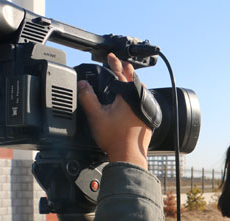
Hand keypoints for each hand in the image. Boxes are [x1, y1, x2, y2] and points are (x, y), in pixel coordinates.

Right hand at [77, 53, 151, 168]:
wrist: (129, 156)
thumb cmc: (115, 139)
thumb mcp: (96, 116)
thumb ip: (88, 98)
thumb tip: (82, 84)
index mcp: (127, 96)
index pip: (120, 73)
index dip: (114, 63)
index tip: (110, 56)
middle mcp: (138, 101)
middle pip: (133, 80)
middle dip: (126, 70)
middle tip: (121, 64)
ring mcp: (144, 110)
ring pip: (140, 90)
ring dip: (133, 83)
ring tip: (129, 78)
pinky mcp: (147, 119)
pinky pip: (142, 101)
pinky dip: (137, 96)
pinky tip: (133, 100)